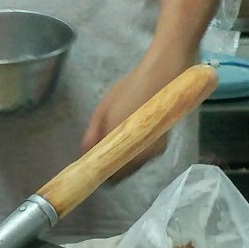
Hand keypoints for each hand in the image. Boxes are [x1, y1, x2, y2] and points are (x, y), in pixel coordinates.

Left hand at [81, 54, 191, 181]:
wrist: (163, 72)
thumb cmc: (130, 88)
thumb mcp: (104, 109)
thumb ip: (93, 135)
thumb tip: (85, 154)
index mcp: (124, 146)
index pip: (113, 175)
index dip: (102, 173)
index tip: (94, 167)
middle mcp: (142, 154)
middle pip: (125, 172)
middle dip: (113, 165)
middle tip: (103, 151)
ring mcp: (155, 150)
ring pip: (135, 164)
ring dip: (125, 158)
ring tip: (117, 139)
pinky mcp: (163, 143)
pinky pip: (145, 154)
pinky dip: (136, 150)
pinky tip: (131, 134)